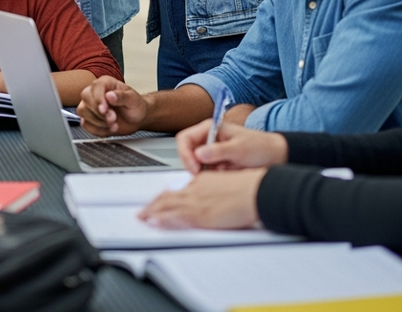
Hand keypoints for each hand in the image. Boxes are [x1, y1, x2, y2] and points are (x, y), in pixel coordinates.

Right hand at [76, 76, 149, 135]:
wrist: (136, 119)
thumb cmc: (135, 106)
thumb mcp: (133, 99)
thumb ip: (122, 96)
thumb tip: (110, 95)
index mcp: (106, 83)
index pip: (95, 87)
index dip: (98, 99)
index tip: (105, 110)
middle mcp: (95, 92)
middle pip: (86, 99)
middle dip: (99, 113)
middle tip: (113, 119)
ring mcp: (91, 105)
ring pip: (83, 111)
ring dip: (98, 122)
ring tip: (113, 124)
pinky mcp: (89, 118)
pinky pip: (85, 124)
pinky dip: (97, 129)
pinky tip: (108, 128)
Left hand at [140, 169, 266, 228]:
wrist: (258, 191)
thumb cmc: (250, 188)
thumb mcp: (227, 184)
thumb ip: (214, 191)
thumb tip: (210, 200)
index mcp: (203, 180)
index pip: (180, 189)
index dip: (168, 196)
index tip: (160, 201)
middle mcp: (196, 188)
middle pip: (169, 196)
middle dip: (155, 204)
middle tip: (143, 210)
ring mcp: (197, 201)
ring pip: (168, 205)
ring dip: (153, 211)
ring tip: (143, 216)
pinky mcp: (201, 214)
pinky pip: (176, 216)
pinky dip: (163, 218)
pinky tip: (154, 221)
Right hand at [175, 118, 288, 173]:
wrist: (276, 157)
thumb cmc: (260, 147)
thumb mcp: (240, 149)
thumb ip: (219, 151)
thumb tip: (199, 154)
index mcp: (210, 128)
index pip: (185, 138)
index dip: (185, 153)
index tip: (194, 168)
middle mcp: (209, 139)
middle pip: (188, 152)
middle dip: (192, 165)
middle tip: (200, 177)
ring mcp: (213, 152)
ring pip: (195, 164)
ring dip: (201, 173)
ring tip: (215, 177)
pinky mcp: (218, 164)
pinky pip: (206, 172)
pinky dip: (210, 178)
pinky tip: (220, 180)